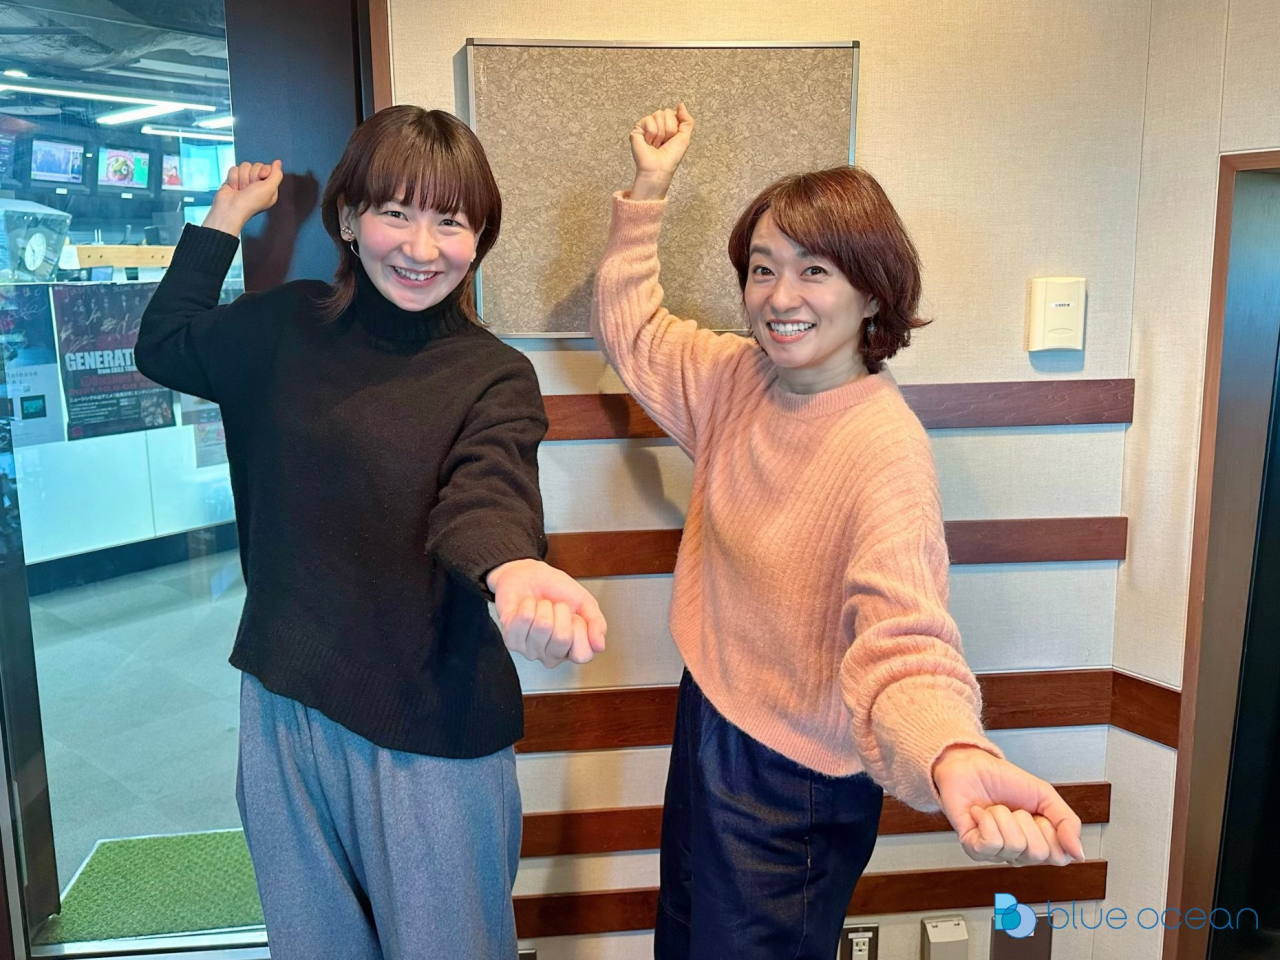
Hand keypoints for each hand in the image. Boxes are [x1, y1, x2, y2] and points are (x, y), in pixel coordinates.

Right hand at [203, 160, 283, 236]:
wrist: (230, 208)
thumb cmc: (251, 201)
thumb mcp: (270, 188)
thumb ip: (277, 174)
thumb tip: (278, 162)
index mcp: (270, 187)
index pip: (268, 168)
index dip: (264, 171)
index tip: (261, 178)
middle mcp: (258, 184)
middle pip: (257, 165)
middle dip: (252, 176)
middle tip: (249, 188)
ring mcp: (245, 181)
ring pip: (245, 166)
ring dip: (242, 178)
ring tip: (241, 189)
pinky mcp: (234, 179)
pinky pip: (234, 168)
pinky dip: (233, 178)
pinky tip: (234, 188)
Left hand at [487, 559, 606, 667]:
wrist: (528, 576)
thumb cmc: (555, 590)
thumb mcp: (584, 602)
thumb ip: (596, 623)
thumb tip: (600, 645)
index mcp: (571, 649)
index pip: (583, 655)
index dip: (581, 629)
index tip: (575, 616)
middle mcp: (550, 655)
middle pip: (562, 639)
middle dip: (561, 612)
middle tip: (556, 608)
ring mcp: (530, 650)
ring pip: (542, 626)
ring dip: (543, 606)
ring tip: (541, 606)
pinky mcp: (511, 641)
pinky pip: (524, 619)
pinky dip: (527, 604)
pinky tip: (526, 607)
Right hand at [628, 103, 693, 200]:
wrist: (659, 168)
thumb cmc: (671, 156)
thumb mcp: (685, 137)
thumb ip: (687, 120)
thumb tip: (681, 104)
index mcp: (667, 124)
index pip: (674, 113)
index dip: (675, 127)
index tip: (672, 140)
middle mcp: (656, 123)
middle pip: (666, 112)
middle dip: (669, 130)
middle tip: (663, 143)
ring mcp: (646, 125)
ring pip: (658, 115)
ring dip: (660, 133)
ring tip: (656, 144)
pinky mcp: (637, 129)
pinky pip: (649, 121)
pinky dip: (652, 134)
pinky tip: (648, 143)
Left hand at [932, 746, 1085, 865]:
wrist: (971, 765)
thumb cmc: (1005, 780)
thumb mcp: (1045, 796)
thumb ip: (1067, 823)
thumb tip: (1079, 854)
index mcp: (1038, 843)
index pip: (1059, 856)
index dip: (1051, 830)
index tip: (1038, 814)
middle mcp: (1018, 853)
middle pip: (1037, 853)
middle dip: (1026, 821)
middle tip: (1015, 809)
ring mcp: (996, 853)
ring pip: (1014, 845)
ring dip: (1004, 817)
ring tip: (995, 809)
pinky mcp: (973, 848)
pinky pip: (991, 843)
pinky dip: (986, 820)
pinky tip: (979, 813)